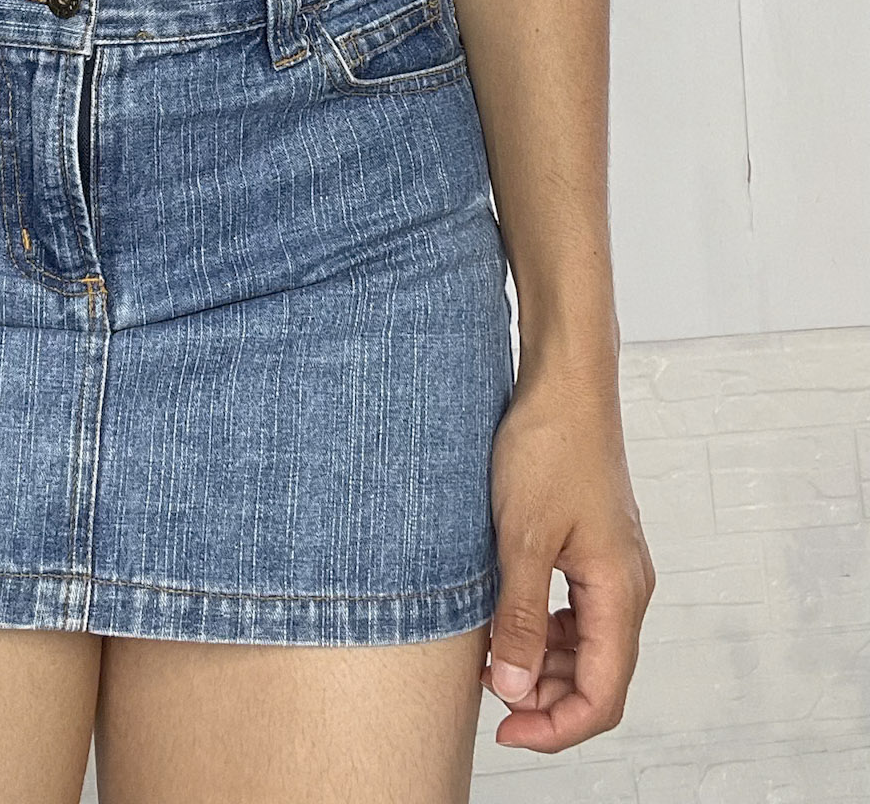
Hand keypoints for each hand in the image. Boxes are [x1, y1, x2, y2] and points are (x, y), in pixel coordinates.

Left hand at [480, 365, 655, 750]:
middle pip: (597, 676)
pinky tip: (505, 619)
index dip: (556, 727)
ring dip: (541, 663)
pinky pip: (575, 611)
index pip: (602, 695)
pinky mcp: (595, 548)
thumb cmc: (548, 448)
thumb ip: (517, 617)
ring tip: (489, 656)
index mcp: (619, 592)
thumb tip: (511, 688)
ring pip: (585, 645)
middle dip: (545, 698)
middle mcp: (626, 586)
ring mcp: (613, 567)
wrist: (564, 385)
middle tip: (488, 694)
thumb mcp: (521, 538)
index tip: (506, 730)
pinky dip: (542, 627)